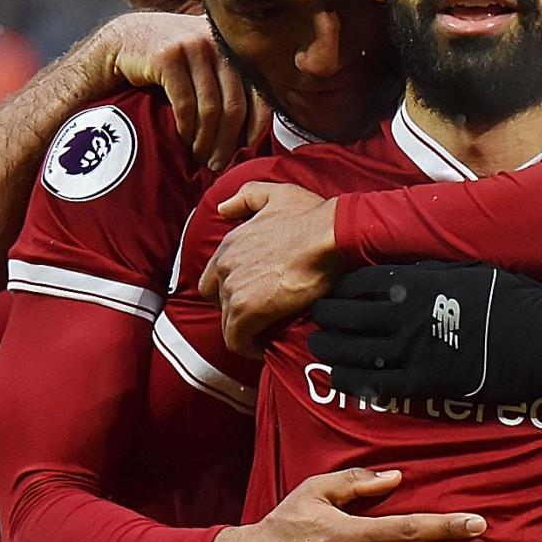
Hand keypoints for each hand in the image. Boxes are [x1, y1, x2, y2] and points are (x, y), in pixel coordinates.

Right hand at [99, 10, 260, 171]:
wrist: (123, 39)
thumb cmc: (170, 61)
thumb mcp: (204, 65)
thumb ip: (228, 83)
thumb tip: (250, 131)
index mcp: (233, 48)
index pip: (258, 90)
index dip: (257, 123)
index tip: (248, 148)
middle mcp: (218, 44)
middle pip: (234, 105)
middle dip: (228, 141)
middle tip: (218, 163)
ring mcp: (193, 47)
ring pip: (211, 108)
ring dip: (206, 140)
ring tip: (200, 158)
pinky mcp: (168, 58)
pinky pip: (185, 103)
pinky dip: (187, 128)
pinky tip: (183, 139)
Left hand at [200, 182, 342, 353]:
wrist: (329, 236)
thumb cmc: (310, 217)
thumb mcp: (276, 194)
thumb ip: (246, 197)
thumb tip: (224, 208)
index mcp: (229, 243)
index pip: (212, 279)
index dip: (230, 292)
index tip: (252, 299)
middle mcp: (225, 266)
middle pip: (218, 303)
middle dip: (236, 312)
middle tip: (261, 316)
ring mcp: (233, 288)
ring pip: (227, 323)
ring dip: (245, 331)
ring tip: (267, 334)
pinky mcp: (247, 309)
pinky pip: (237, 340)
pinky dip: (247, 347)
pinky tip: (265, 346)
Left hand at [309, 262, 541, 402]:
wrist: (540, 342)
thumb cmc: (511, 300)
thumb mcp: (466, 269)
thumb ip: (428, 272)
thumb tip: (402, 270)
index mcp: (413, 283)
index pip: (358, 284)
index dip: (340, 290)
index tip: (333, 294)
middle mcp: (403, 316)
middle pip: (347, 317)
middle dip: (326, 319)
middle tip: (317, 321)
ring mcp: (410, 352)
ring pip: (352, 352)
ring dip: (329, 350)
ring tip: (318, 348)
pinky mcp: (422, 383)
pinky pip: (374, 384)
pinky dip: (351, 380)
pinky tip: (339, 378)